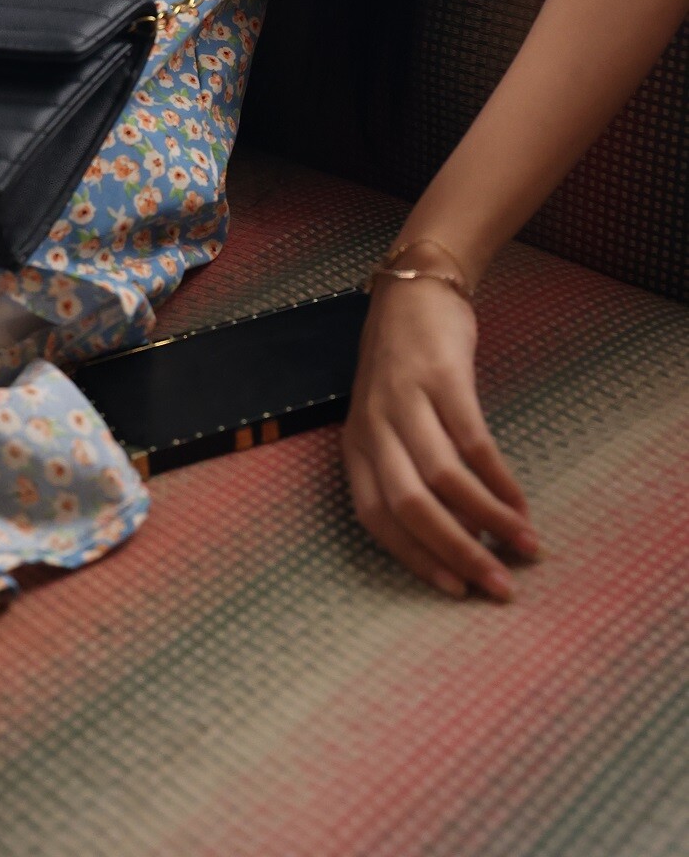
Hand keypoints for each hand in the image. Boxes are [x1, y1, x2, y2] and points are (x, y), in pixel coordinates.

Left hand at [341, 270, 542, 600]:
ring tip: (526, 545)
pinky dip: (499, 480)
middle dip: (457, 554)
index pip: (376, 518)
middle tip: (499, 587)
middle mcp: (374, 426)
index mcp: (355, 445)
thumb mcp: (386, 420)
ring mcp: (406, 399)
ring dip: (489, 521)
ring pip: (444, 479)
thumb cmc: (401, 367)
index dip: (416, 558)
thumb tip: (456, 534)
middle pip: (410, 507)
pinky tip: (521, 501)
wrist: (412, 290)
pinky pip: (473, 441)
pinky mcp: (442, 377)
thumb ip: (406, 470)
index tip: (456, 591)